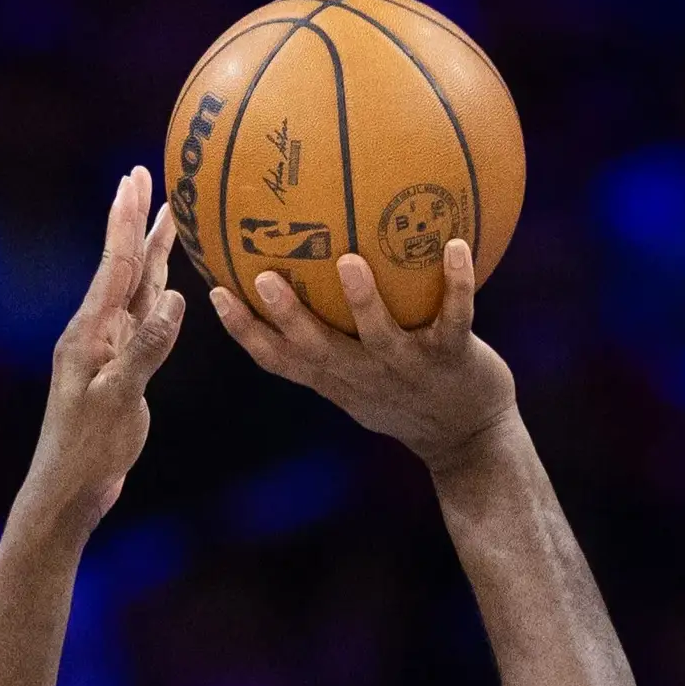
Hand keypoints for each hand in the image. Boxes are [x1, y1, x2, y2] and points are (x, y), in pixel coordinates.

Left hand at [18, 168, 185, 530]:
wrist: (68, 489)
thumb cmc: (87, 450)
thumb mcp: (118, 400)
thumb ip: (145, 350)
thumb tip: (175, 301)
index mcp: (90, 331)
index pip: (115, 265)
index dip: (127, 220)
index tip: (135, 178)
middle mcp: (96, 331)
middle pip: (122, 264)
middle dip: (134, 219)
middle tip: (144, 175)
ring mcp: (107, 348)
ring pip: (134, 288)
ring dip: (149, 250)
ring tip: (165, 216)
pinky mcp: (118, 367)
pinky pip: (142, 318)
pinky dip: (156, 291)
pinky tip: (165, 283)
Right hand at [208, 241, 516, 468]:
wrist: (470, 439)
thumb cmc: (406, 398)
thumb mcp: (358, 381)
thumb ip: (328, 343)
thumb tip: (290, 280)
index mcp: (337, 379)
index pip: (279, 360)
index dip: (245, 331)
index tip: (215, 292)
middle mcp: (365, 375)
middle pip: (318, 349)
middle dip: (289, 315)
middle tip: (262, 277)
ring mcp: (408, 368)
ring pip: (381, 335)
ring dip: (364, 300)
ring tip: (349, 262)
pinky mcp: (453, 358)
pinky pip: (456, 315)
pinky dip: (458, 282)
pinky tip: (455, 246)